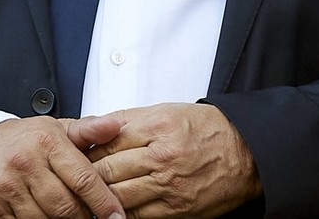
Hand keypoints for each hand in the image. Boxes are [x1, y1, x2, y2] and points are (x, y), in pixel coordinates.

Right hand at [0, 115, 125, 218]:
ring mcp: (4, 189)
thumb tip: (115, 127)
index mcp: (45, 142)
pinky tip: (45, 217)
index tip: (116, 215)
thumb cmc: (25, 140)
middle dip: (83, 216)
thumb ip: (88, 130)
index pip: (83, 179)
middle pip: (65, 206)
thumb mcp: (57, 128)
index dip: (103, 202)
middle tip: (91, 216)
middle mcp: (23, 164)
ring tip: (69, 215)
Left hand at [85, 102, 261, 217]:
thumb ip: (129, 119)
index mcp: (159, 127)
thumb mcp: (169, 111)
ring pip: (116, 196)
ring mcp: (169, 186)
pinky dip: (119, 214)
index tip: (73, 156)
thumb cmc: (209, 130)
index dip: (85, 151)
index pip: (106, 142)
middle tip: (71, 180)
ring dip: (98, 199)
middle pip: (107, 171)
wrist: (248, 154)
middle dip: (86, 177)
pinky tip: (111, 209)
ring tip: (85, 197)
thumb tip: (94, 128)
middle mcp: (163, 156)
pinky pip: (136, 216)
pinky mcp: (176, 210)